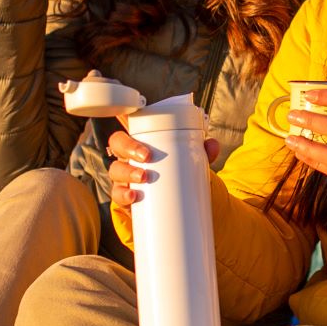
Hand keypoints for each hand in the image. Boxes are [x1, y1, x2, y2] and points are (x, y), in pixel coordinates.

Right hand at [106, 128, 223, 210]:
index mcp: (141, 142)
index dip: (124, 119)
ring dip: (126, 171)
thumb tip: (211, 145)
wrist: (172, 206)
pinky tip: (133, 196)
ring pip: (115, 169)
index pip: (129, 125)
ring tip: (142, 177)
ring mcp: (124, 177)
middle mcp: (128, 157)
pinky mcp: (124, 197)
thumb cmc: (175, 176)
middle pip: (117, 144)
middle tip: (146, 156)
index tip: (133, 121)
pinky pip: (117, 195)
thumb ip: (202, 152)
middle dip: (129, 147)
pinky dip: (123, 196)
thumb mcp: (189, 162)